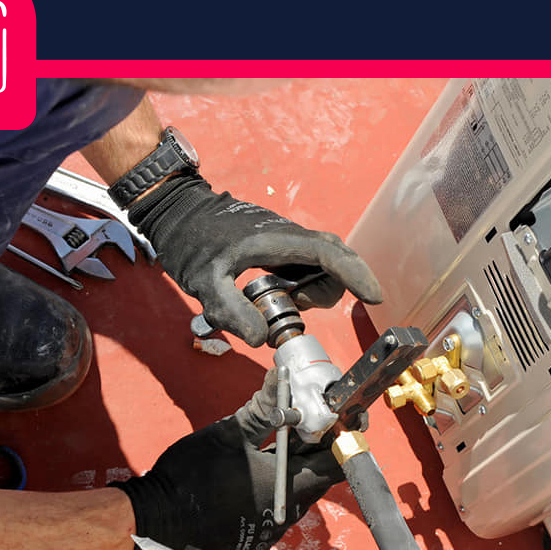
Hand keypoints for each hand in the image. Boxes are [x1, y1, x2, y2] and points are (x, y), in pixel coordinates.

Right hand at [113, 368, 343, 549]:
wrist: (156, 520)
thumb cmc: (193, 474)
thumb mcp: (230, 432)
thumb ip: (264, 407)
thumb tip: (282, 379)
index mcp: (289, 488)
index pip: (335, 462)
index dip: (338, 436)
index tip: (332, 415)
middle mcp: (286, 516)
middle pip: (315, 477)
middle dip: (311, 447)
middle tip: (300, 420)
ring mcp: (269, 533)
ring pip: (293, 493)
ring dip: (290, 468)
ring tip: (272, 442)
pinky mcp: (252, 543)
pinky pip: (272, 510)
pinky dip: (270, 489)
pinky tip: (251, 474)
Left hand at [127, 172, 382, 345]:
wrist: (176, 211)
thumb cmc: (189, 242)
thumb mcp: (203, 283)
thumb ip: (231, 311)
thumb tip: (263, 339)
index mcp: (277, 240)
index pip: (329, 254)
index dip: (355, 275)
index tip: (374, 297)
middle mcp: (288, 235)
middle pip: (333, 261)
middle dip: (326, 291)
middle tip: (290, 308)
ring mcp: (284, 238)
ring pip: (320, 264)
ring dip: (309, 289)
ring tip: (272, 300)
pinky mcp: (277, 243)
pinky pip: (303, 264)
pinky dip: (299, 283)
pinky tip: (270, 291)